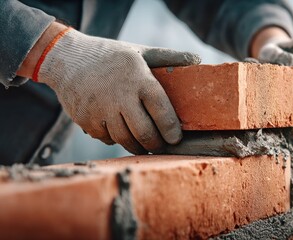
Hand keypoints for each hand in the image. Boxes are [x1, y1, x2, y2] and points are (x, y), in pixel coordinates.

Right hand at [34, 27, 200, 153]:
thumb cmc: (110, 56)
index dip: (172, 129)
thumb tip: (198, 59)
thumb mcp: (139, 51)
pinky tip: (119, 130)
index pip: (161, 110)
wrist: (66, 58)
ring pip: (125, 140)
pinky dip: (115, 138)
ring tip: (143, 143)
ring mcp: (100, 110)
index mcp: (138, 78)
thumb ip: (168, 57)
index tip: (176, 138)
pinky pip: (107, 139)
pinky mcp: (85, 120)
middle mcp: (120, 96)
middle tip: (160, 145)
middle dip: (156, 144)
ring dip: (137, 146)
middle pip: (144, 133)